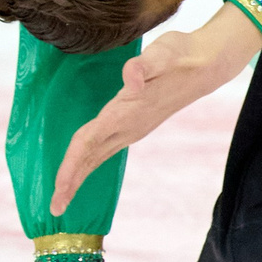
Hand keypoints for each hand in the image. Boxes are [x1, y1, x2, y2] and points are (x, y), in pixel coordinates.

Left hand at [51, 7, 261, 213]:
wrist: (207, 65)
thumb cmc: (181, 55)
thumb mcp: (163, 53)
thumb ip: (144, 66)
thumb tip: (131, 79)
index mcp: (127, 112)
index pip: (90, 142)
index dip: (72, 164)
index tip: (59, 188)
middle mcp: (128, 126)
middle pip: (90, 157)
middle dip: (70, 181)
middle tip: (54, 208)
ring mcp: (132, 128)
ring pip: (97, 156)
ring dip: (77, 176)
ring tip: (61, 197)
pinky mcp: (134, 124)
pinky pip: (103, 148)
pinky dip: (87, 162)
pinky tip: (80, 169)